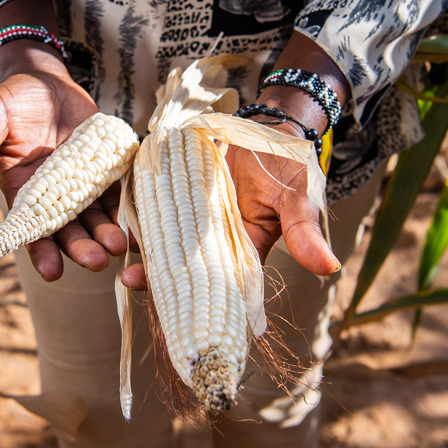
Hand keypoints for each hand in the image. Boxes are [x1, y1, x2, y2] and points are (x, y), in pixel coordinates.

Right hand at [0, 56, 126, 281]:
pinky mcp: (107, 168)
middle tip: (96, 261)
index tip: (51, 272)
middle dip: (81, 248)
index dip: (41, 252)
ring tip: (119, 245)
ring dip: (107, 233)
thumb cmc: (12, 100)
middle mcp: (54, 196)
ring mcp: (83, 184)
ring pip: (96, 217)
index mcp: (22, 193)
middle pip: (69, 230)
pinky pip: (118, 192)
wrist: (46, 79)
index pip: (31, 231)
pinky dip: (128, 208)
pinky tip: (139, 222)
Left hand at [118, 122, 337, 290]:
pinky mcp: (178, 191)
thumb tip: (328, 267)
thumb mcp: (299, 197)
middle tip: (132, 283)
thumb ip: (305, 231)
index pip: (221, 285)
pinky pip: (155, 209)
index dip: (202, 303)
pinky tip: (119, 226)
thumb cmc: (289, 166)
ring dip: (144, 252)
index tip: (183, 319)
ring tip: (120, 261)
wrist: (269, 128)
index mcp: (245, 250)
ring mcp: (193, 216)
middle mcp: (214, 240)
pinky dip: (139, 218)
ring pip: (165, 241)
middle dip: (158, 279)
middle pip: (184, 268)